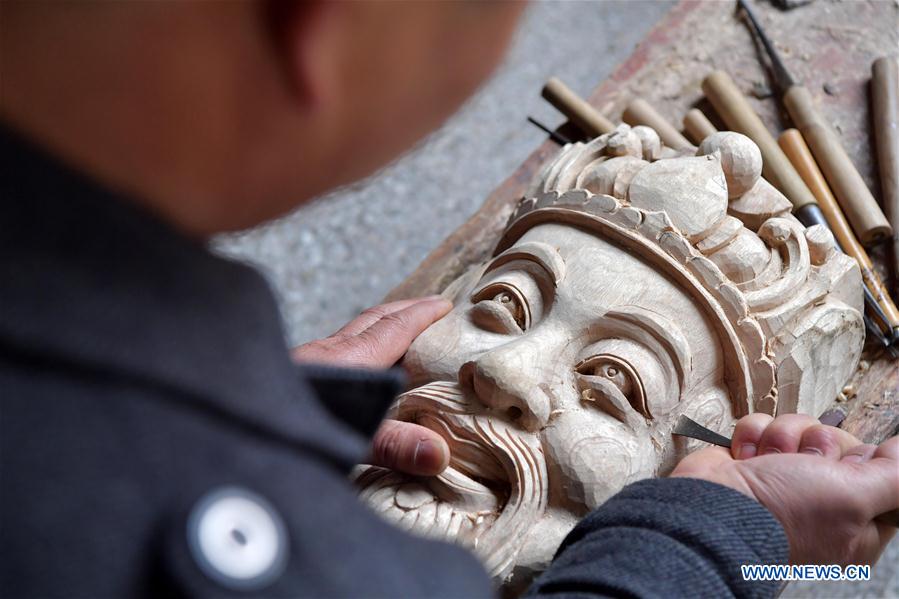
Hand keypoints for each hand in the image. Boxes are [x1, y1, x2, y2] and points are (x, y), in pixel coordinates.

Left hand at [292, 296, 452, 475]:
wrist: (227, 424)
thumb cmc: (283, 425)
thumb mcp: (348, 440)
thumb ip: (392, 446)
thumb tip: (438, 453)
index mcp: (348, 359)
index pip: (393, 328)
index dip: (421, 315)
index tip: (444, 305)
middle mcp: (327, 353)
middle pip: (371, 320)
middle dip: (403, 310)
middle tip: (428, 307)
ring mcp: (307, 362)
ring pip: (351, 333)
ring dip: (379, 327)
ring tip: (397, 332)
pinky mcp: (291, 375)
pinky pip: (335, 349)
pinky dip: (357, 346)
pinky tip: (354, 366)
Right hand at [672, 414, 897, 565]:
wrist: (711, 509)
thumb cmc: (780, 514)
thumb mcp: (852, 496)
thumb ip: (892, 475)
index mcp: (852, 523)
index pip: (876, 473)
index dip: (860, 460)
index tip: (845, 466)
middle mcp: (819, 502)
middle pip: (837, 444)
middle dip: (817, 443)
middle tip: (804, 463)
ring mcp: (782, 479)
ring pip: (798, 430)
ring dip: (780, 438)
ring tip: (767, 462)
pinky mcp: (750, 461)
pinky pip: (763, 427)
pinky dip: (752, 436)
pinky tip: (745, 457)